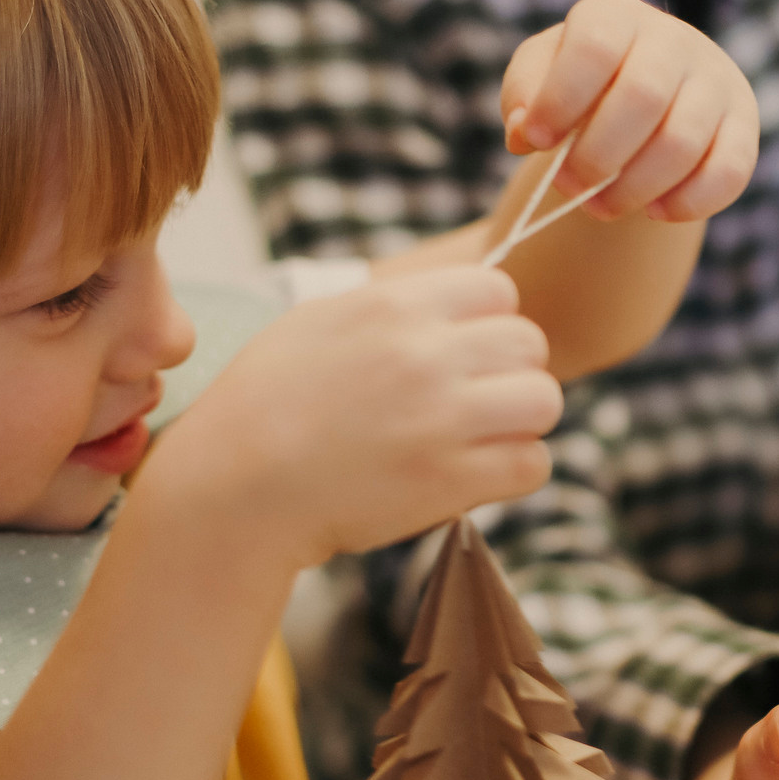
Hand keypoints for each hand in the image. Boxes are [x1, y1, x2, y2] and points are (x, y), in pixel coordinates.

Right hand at [145, 266, 561, 568]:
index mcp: (394, 306)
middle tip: (474, 401)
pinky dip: (514, 471)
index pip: (499, 290)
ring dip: (521, 421)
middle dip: (509, 372)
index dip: (489, 323)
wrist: (234, 489)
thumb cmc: (265, 405)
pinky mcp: (452, 481)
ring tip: (481, 437)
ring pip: (544, 401)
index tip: (464, 353)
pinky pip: (533, 464)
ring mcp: (444, 418)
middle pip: (530, 344)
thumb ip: (392, 307)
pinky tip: (476, 474)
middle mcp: (426, 354)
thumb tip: (456, 302)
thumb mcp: (318, 324)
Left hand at [500, 0, 759, 223]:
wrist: (646, 99)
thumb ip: (523, 95)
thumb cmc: (583, 86)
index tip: (535, 141)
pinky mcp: (744, 128)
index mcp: (617, 15)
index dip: (561, 98)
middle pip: (644, 97)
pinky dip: (686, 202)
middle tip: (567, 187)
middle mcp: (675, 40)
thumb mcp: (541, 77)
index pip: (595, 46)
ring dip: (634, 188)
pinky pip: (728, 173)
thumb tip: (524, 132)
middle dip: (597, 155)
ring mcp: (716, 82)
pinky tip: (655, 212)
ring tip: (599, 207)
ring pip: (683, 142)